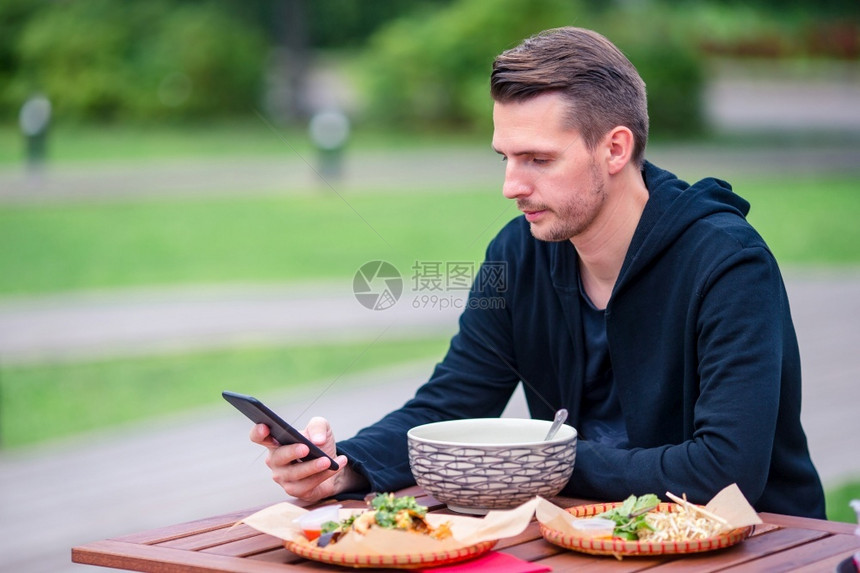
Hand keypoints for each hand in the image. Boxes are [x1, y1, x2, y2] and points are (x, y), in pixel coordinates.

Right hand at [249, 416, 366, 501]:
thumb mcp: (322, 429)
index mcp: (275, 442)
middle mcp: (275, 461)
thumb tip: (317, 440)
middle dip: (292, 452)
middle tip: (306, 448)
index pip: (259, 437)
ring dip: (313, 467)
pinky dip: (324, 475)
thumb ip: (318, 426)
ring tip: (328, 461)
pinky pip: (308, 485)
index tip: (265, 427)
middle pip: (278, 457)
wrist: (332, 465)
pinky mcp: (295, 491)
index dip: (258, 432)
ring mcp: (283, 478)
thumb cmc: (320, 445)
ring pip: (295, 474)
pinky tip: (336, 466)